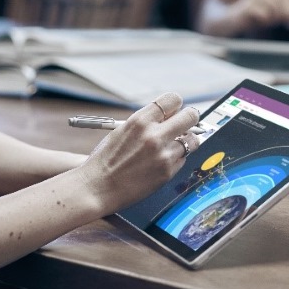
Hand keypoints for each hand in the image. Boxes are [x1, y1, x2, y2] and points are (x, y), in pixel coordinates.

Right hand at [79, 92, 204, 214]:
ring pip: (192, 141)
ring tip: (172, 146)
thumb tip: (171, 115)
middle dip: (190, 119)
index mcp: (140, 121)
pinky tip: (160, 163)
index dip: (177, 105)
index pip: (173, 99)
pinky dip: (176, 159)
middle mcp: (154, 135)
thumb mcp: (122, 131)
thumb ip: (147, 122)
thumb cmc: (106, 159)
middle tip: (187, 124)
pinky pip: (183, 159)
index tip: (175, 111)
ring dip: (185, 142)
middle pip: (190, 116)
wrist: (97, 188)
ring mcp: (163, 155)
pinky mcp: (167, 172)